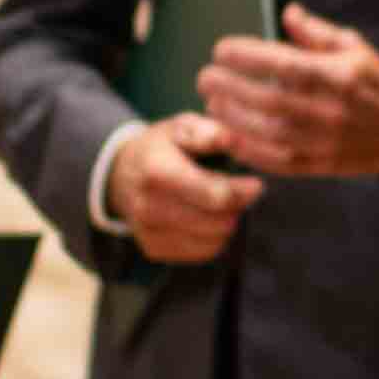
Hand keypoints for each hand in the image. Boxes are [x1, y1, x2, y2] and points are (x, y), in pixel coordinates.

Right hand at [104, 113, 258, 264]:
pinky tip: (206, 217)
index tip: (256, 184)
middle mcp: (149, 206)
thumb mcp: (181, 126)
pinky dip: (213, 237)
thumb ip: (208, 131)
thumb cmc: (162, 147)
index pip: (213, 195)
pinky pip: (203, 252)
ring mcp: (149, 232)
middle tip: (239, 192)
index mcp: (157, 171)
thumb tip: (232, 140)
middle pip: (217, 222)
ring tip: (220, 202)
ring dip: (226, 222)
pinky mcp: (154, 250)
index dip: (242, 192)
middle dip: (236, 207)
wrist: (122, 175)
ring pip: (214, 240)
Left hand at [197, 3, 378, 181]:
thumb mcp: (354, 48)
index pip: (284, 63)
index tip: (222, 48)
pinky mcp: (317, 165)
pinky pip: (275, 160)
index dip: (248, 55)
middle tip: (205, 76)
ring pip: (266, 131)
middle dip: (230, 86)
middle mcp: (330, 109)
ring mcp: (323, 140)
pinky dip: (247, 150)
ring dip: (232, 117)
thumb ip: (317, 33)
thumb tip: (288, 13)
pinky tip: (228, 135)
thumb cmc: (376, 84)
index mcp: (339, 75)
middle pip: (268, 98)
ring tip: (211, 102)